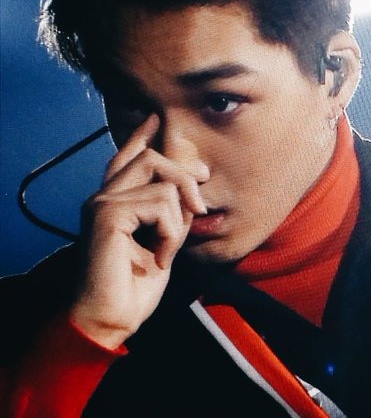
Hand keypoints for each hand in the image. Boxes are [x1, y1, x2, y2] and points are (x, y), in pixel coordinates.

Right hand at [70, 114, 207, 348]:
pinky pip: (160, 204)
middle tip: (201, 207)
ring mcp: (102, 202)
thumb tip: (190, 189)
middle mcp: (105, 196)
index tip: (155, 117)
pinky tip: (160, 257)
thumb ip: (172, 212)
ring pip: (162, 179)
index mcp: (116, 201)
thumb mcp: (163, 241)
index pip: (128, 157)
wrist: (111, 319)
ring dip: (179, 219)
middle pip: (153, 157)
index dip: (142, 135)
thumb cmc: (135, 285)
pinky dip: (171, 233)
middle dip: (186, 177)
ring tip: (169, 249)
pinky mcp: (106, 214)